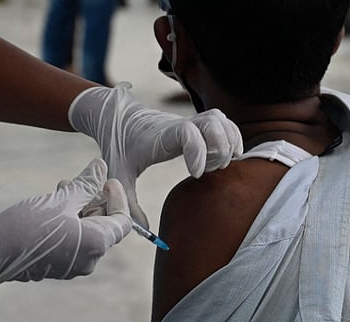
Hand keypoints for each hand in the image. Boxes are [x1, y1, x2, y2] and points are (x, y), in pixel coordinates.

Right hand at [0, 159, 130, 291]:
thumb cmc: (27, 225)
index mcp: (96, 244)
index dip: (118, 198)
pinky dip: (69, 220)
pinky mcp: (55, 265)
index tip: (107, 180)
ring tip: (63, 187)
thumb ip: (86, 183)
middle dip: (95, 199)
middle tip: (82, 179)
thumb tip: (100, 167)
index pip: (123, 222)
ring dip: (80, 206)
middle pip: (105, 225)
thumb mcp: (62, 198)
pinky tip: (54, 204)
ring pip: (86, 231)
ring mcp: (71, 266)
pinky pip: (72, 240)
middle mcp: (88, 260)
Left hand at [68, 84, 241, 226]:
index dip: (198, 152)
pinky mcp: (196, 122)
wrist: (118, 117)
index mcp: (161, 137)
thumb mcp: (118, 175)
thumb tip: (146, 232)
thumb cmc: (119, 146)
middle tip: (212, 171)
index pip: (187, 132)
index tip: (196, 174)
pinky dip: (231, 135)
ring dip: (228, 141)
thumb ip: (130, 204)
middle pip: (211, 123)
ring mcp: (189, 121)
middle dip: (219, 148)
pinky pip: (222, 122)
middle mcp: (179, 124)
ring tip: (220, 164)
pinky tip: (228, 155)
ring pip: (220, 120)